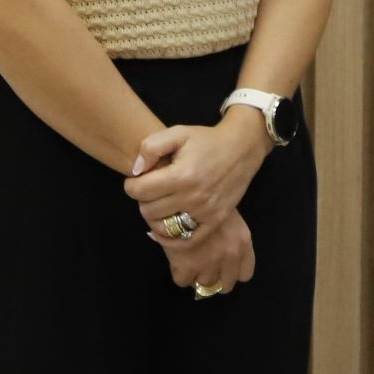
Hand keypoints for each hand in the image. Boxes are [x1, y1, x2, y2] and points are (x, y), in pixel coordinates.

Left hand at [124, 113, 270, 240]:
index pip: (139, 191)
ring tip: (159, 203)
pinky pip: (186, 240)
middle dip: (143, 199)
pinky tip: (165, 228)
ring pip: (163, 227)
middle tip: (150, 189)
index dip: (131, 184)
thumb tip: (135, 171)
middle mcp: (193, 197)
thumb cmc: (207, 140)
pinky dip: (171, 239)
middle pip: (148, 210)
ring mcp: (205, 212)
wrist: (242, 148)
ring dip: (154, 217)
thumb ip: (150, 147)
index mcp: (181, 175)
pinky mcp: (215, 220)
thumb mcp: (178, 133)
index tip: (136, 179)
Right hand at [154, 207, 257, 291]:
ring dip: (198, 276)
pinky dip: (180, 274)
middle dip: (215, 278)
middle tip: (205, 268)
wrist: (184, 193)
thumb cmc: (206, 200)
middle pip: (226, 285)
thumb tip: (220, 257)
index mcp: (243, 242)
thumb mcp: (226, 216)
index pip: (245, 274)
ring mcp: (209, 262)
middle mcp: (231, 254)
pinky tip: (178, 260)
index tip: (223, 269)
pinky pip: (183, 282)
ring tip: (191, 262)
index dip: (232, 272)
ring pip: (205, 285)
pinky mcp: (187, 265)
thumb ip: (229, 238)